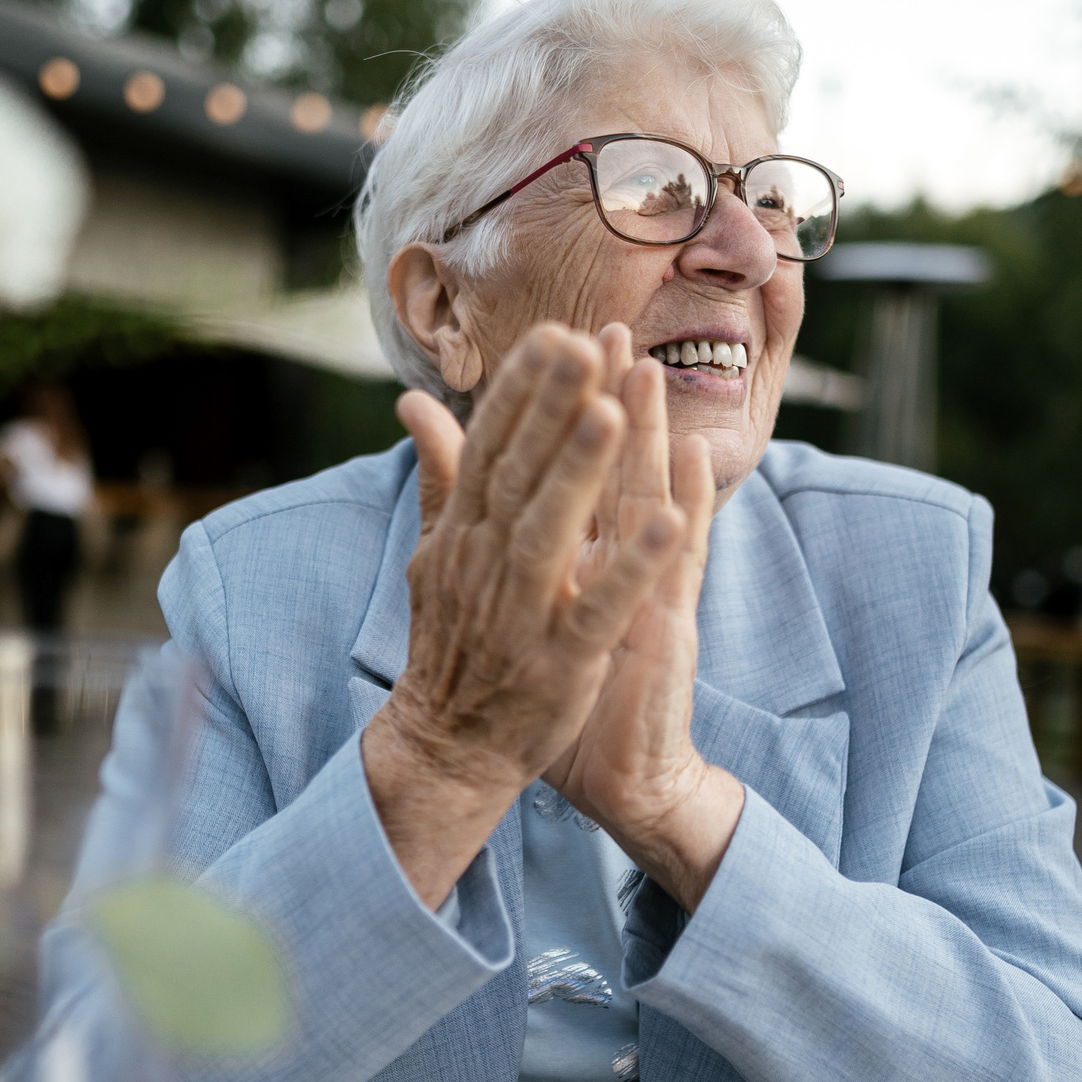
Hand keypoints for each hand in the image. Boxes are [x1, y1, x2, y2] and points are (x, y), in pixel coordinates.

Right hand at [362, 324, 689, 907]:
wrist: (447, 748)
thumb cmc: (453, 643)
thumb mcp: (436, 554)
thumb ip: (440, 476)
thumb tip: (412, 404)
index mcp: (463, 534)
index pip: (490, 448)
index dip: (520, 391)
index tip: (553, 333)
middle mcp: (485, 565)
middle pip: (518, 474)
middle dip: (551, 408)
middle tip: (583, 342)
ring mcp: (522, 614)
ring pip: (551, 531)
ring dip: (581, 472)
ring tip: (614, 412)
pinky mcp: (560, 662)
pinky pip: (599, 608)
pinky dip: (631, 566)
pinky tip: (668, 523)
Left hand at [542, 327, 745, 910]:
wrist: (624, 779)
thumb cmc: (572, 698)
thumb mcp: (534, 620)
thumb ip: (509, 556)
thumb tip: (468, 518)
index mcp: (587, 562)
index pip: (575, 474)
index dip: (565, 414)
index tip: (557, 345)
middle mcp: (624, 568)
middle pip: (619, 471)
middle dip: (612, 401)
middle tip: (609, 332)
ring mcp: (652, 595)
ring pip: (653, 504)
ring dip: (653, 439)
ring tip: (648, 374)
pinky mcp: (667, 632)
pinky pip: (677, 568)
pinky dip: (684, 517)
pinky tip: (691, 469)